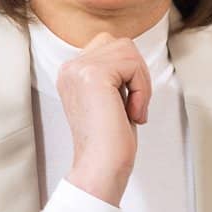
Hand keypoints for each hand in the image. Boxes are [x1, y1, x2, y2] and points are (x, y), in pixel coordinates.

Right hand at [55, 33, 151, 205]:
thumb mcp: (110, 97)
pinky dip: (141, 89)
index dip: (129, 72)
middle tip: (133, 106)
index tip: (125, 103)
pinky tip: (132, 112)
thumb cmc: (109, 141)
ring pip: (129, 51)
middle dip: (137, 73)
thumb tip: (132, 53)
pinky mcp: (92, 75)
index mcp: (71, 73)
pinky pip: (133, 65)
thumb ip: (114, 73)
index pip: (110, 46)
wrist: (100, 167)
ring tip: (132, 109)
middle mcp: (70, 68)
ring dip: (141, 82)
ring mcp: (78, 69)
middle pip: (121, 44)